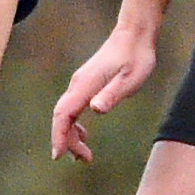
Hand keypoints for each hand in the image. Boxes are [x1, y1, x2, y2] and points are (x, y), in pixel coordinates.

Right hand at [51, 23, 160, 162]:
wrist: (134, 34)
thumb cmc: (136, 56)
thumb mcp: (130, 79)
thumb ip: (112, 94)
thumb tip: (94, 109)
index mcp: (85, 85)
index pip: (63, 114)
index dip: (59, 136)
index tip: (58, 155)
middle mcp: (78, 84)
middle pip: (61, 117)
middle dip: (66, 141)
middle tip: (84, 160)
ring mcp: (80, 83)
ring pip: (65, 114)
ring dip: (71, 135)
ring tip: (84, 154)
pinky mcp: (86, 83)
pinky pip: (72, 108)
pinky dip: (74, 125)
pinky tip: (85, 135)